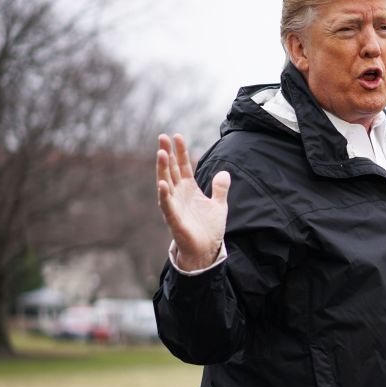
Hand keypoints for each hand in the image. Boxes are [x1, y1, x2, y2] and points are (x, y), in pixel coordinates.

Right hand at [156, 133, 229, 270]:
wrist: (205, 250)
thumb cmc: (209, 228)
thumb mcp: (219, 205)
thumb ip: (220, 189)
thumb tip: (224, 173)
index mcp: (189, 189)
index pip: (184, 166)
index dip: (181, 152)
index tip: (178, 136)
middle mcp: (179, 194)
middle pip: (172, 170)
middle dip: (168, 154)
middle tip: (163, 136)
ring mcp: (175, 205)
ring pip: (166, 183)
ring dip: (163, 169)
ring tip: (161, 153)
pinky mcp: (173, 219)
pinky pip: (167, 205)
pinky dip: (164, 195)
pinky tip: (162, 184)